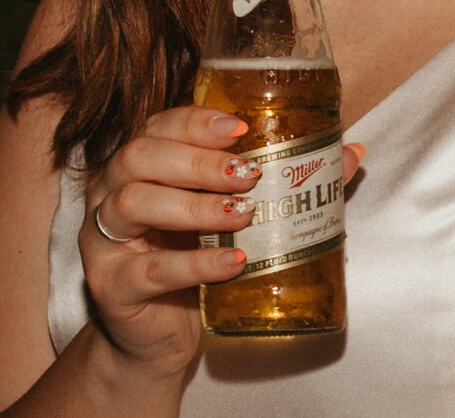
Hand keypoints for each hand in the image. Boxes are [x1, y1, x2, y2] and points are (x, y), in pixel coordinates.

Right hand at [78, 105, 361, 379]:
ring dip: (195, 205)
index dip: (197, 121)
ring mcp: (104, 239)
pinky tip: (234, 263)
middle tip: (248, 174)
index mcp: (144, 164)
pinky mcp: (110, 285)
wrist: (160, 333)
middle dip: (198, 160)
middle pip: (140, 156)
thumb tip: (350, 151)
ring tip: (243, 214)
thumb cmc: (197, 257)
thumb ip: (286, 180)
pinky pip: (147, 270)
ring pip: (134, 203)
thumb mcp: (236, 215)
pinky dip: (195, 264)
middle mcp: (114, 192)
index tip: (242, 127)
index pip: (160, 125)